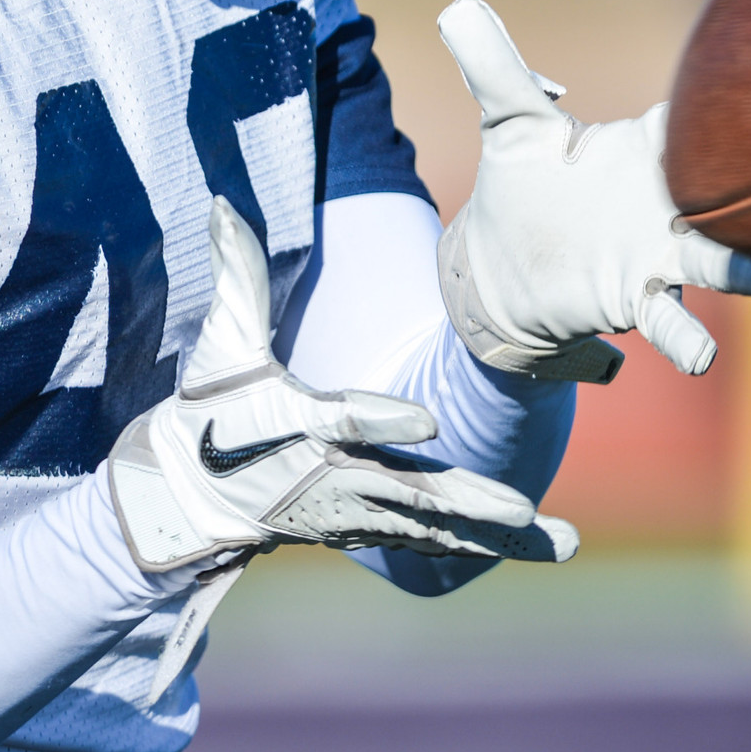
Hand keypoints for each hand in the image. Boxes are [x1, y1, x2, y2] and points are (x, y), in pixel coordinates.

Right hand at [107, 197, 579, 572]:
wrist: (193, 495)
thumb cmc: (212, 408)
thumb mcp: (221, 346)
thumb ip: (237, 277)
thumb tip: (225, 205)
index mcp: (295, 426)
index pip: (342, 420)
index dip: (382, 422)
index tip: (428, 419)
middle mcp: (330, 476)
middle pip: (405, 491)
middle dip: (464, 501)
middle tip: (519, 506)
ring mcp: (354, 511)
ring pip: (432, 527)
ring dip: (495, 535)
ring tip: (558, 538)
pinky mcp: (370, 529)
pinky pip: (435, 541)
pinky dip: (486, 547)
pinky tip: (542, 544)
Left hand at [435, 0, 750, 380]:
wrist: (501, 269)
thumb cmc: (522, 187)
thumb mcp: (507, 124)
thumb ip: (493, 67)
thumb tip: (455, 5)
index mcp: (648, 147)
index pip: (697, 119)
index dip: (730, 105)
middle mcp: (669, 201)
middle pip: (733, 190)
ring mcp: (660, 255)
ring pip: (723, 262)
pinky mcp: (636, 299)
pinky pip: (671, 322)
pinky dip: (686, 338)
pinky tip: (699, 357)